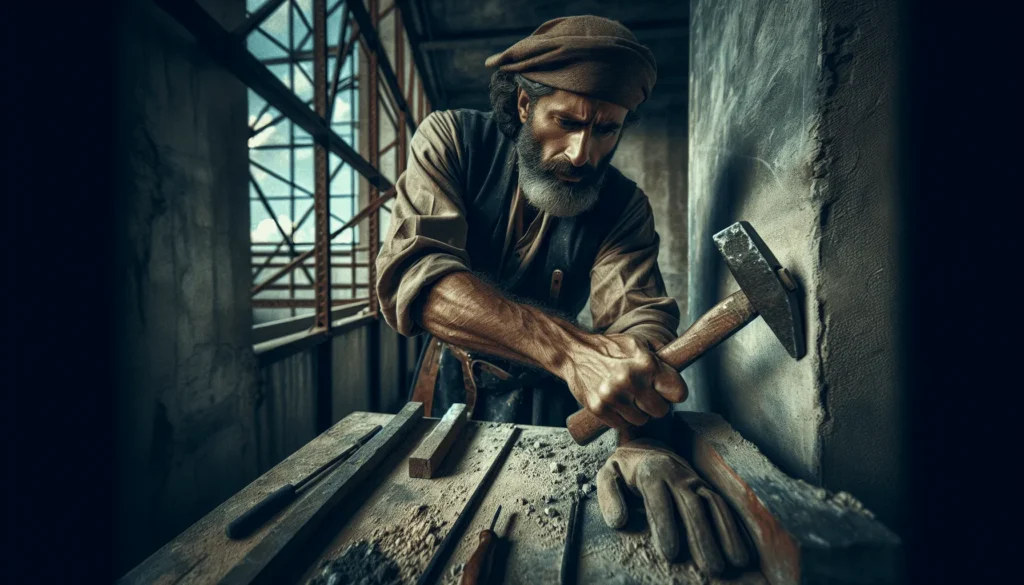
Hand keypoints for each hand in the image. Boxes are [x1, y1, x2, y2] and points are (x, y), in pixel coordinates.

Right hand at [561, 333, 686, 428]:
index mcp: (646, 363)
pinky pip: (621, 425)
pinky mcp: (599, 409)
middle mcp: (630, 380)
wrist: (574, 353)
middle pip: (661, 411)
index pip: (678, 393)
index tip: (666, 391)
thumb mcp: (638, 343)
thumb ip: (660, 355)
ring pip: (641, 421)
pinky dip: (621, 418)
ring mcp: (613, 396)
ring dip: (637, 413)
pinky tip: (616, 404)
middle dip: (655, 404)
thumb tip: (682, 361)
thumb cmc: (610, 349)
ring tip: (628, 398)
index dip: (673, 393)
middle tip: (644, 395)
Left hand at [597, 439, 750, 574]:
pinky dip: (734, 525)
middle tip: (711, 567)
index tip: (670, 554)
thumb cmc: (624, 466)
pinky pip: (722, 505)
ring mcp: (694, 480)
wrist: (646, 442)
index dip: (666, 526)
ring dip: (726, 533)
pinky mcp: (705, 486)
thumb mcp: (607, 474)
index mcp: (650, 471)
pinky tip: (743, 547)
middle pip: (692, 505)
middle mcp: (677, 474)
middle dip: (702, 537)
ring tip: (736, 561)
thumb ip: (609, 496)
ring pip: (713, 505)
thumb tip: (618, 522)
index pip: (659, 500)